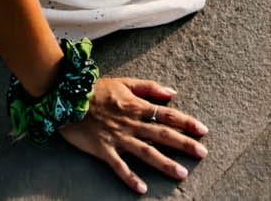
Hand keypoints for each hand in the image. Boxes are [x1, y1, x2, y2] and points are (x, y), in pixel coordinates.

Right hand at [57, 76, 208, 194]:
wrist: (67, 98)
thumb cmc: (97, 90)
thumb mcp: (125, 82)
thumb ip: (149, 88)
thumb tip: (172, 92)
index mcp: (137, 106)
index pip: (167, 114)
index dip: (186, 122)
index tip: (203, 130)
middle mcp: (132, 123)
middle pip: (162, 134)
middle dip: (184, 144)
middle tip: (202, 153)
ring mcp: (118, 138)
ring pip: (146, 152)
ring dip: (165, 163)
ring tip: (181, 173)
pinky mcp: (104, 150)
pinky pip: (119, 166)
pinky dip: (130, 178)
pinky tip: (141, 189)